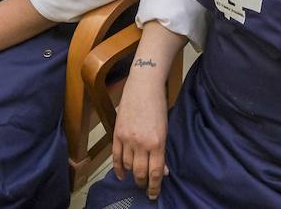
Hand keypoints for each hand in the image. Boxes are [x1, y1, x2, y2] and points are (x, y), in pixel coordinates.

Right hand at [112, 72, 170, 198]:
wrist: (143, 86)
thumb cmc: (158, 106)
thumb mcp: (165, 129)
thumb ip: (162, 151)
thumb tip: (163, 172)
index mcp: (157, 143)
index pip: (156, 172)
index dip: (155, 187)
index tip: (154, 195)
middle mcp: (141, 143)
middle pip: (140, 172)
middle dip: (143, 183)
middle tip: (146, 187)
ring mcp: (127, 139)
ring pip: (127, 166)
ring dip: (132, 175)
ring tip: (136, 178)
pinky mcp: (117, 134)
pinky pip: (115, 157)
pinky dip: (118, 169)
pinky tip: (122, 175)